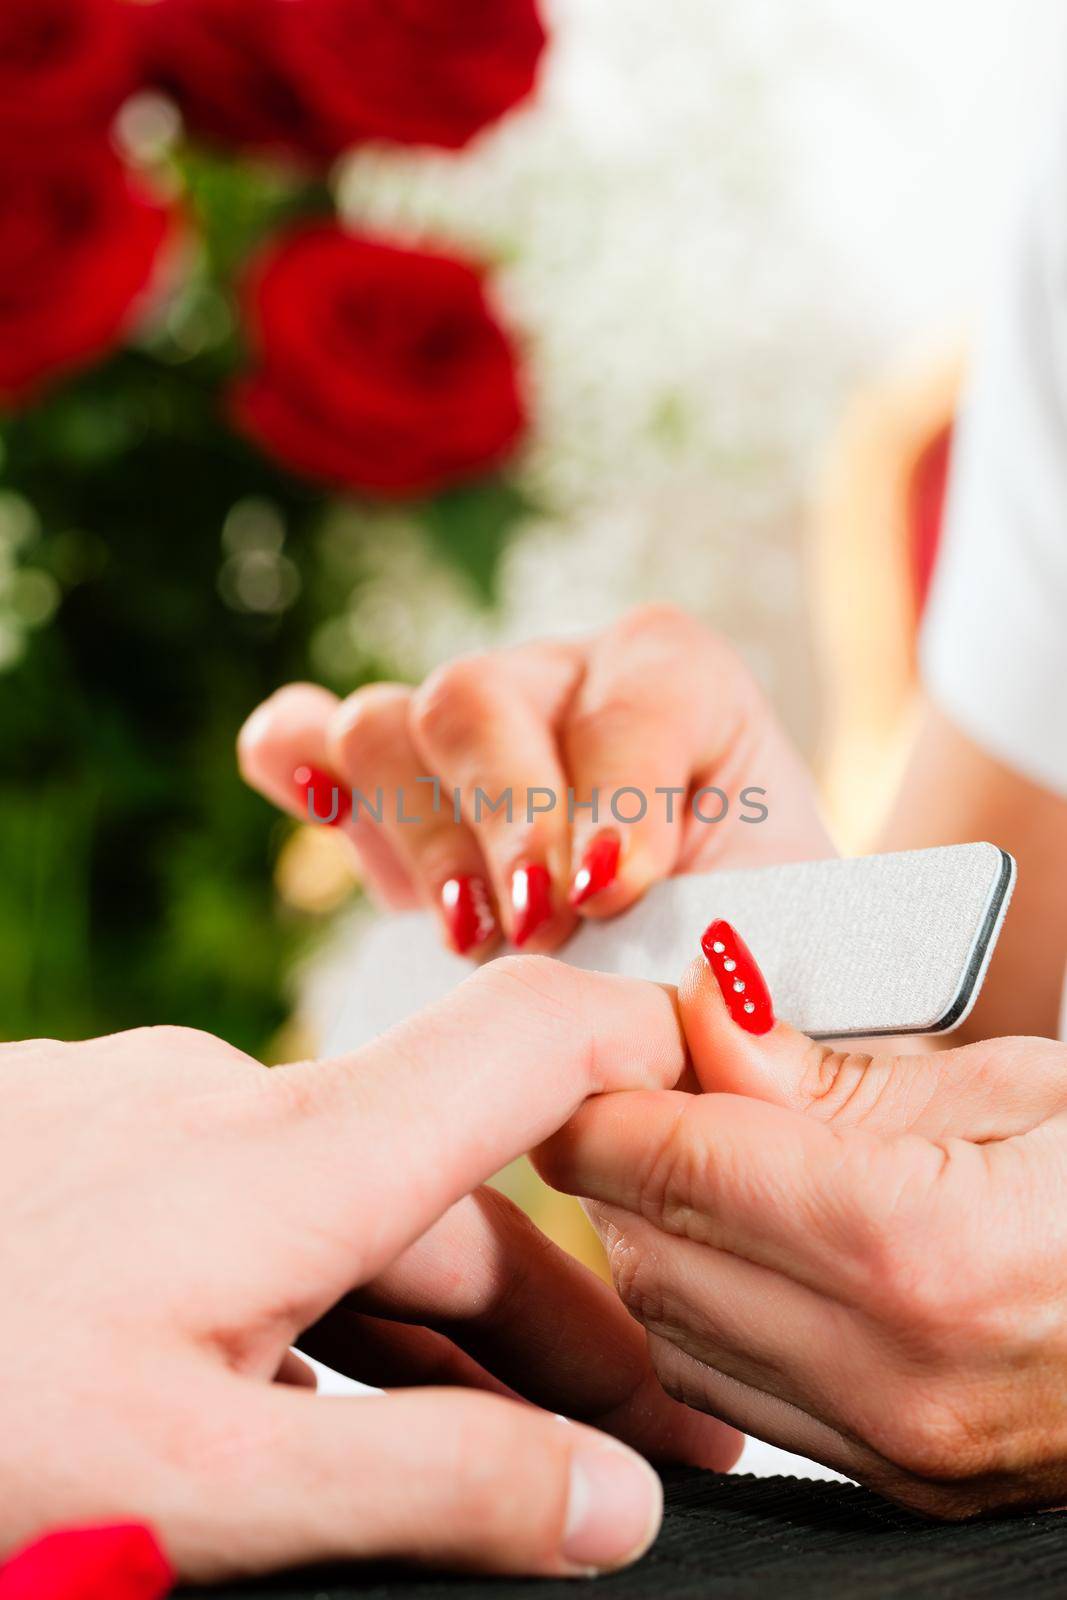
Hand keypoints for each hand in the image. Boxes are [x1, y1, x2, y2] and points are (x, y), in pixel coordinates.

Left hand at [0, 958, 738, 1581]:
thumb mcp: (195, 1491)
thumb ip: (425, 1483)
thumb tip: (618, 1502)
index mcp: (283, 1155)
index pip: (530, 1047)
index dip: (659, 1055)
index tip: (756, 1123)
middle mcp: (225, 1105)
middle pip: (455, 1184)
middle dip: (571, 1315)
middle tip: (661, 1447)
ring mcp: (146, 1125)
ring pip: (352, 1212)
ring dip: (448, 1321)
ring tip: (528, 1442)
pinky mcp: (87, 1162)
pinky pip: (254, 1220)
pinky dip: (328, 1303)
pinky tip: (336, 1392)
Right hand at [238, 605, 831, 954]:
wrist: (688, 972)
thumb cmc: (746, 963)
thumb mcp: (787, 959)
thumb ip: (769, 977)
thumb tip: (720, 1002)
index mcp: (680, 686)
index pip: (642, 694)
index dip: (620, 790)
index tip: (614, 891)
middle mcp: (557, 683)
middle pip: (479, 697)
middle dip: (503, 816)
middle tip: (537, 926)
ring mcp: (459, 728)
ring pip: (386, 725)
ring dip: (418, 836)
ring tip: (473, 935)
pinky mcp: (386, 785)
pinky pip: (301, 736)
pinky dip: (295, 764)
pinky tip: (316, 813)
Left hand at [537, 929, 1066, 1517]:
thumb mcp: (1025, 1087)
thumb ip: (838, 1067)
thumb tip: (710, 1009)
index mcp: (924, 1252)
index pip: (673, 1163)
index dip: (606, 1086)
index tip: (601, 1036)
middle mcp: (895, 1376)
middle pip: (646, 1247)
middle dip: (623, 1149)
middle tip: (662, 1070)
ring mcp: (896, 1448)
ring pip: (669, 1326)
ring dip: (657, 1227)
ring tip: (715, 1145)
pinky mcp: (897, 1480)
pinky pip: (731, 1387)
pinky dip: (708, 1304)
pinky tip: (756, 1237)